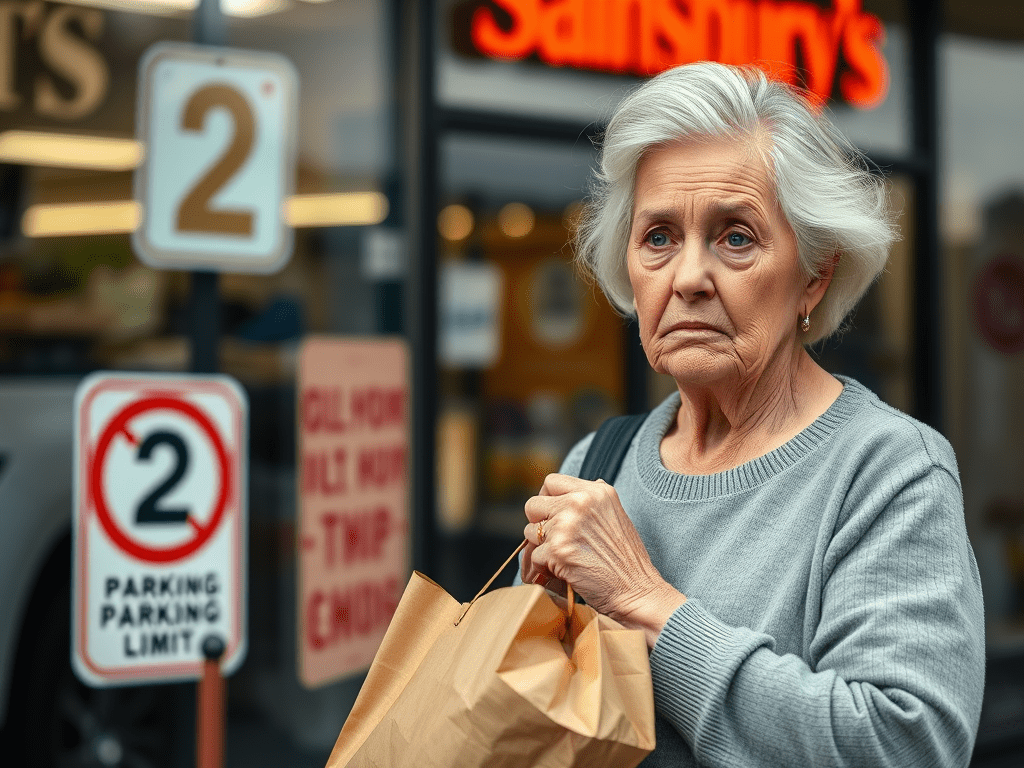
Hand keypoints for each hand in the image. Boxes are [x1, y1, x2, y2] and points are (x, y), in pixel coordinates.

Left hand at [521, 474, 684, 643]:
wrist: (637, 592)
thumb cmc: (627, 560)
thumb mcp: (615, 515)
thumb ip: (590, 501)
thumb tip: (568, 493)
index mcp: (595, 492)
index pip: (551, 482)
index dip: (546, 499)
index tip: (551, 514)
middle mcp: (579, 503)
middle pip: (533, 504)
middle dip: (539, 523)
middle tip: (554, 539)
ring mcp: (566, 526)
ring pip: (530, 531)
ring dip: (541, 546)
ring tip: (564, 557)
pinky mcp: (556, 551)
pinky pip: (534, 556)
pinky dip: (544, 568)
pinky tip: (564, 571)